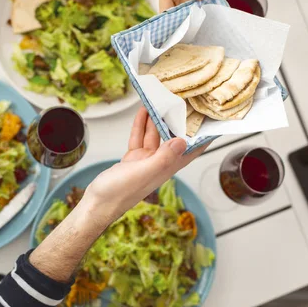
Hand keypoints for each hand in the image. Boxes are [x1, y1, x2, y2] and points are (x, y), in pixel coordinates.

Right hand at [30, 108, 205, 282]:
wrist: (96, 205)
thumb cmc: (118, 194)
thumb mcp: (143, 173)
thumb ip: (164, 158)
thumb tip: (183, 141)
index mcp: (166, 168)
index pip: (191, 151)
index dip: (203, 138)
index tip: (211, 122)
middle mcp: (159, 164)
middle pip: (173, 139)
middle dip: (178, 123)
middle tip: (182, 103)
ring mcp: (145, 162)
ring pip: (154, 136)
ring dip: (156, 120)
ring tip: (159, 101)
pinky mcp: (132, 160)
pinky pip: (139, 139)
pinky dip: (140, 127)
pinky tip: (141, 114)